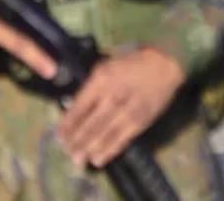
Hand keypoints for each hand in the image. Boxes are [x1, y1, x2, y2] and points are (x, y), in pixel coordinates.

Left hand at [57, 46, 184, 168]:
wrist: (164, 64)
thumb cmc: (131, 63)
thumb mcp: (106, 66)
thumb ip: (90, 86)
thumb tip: (73, 108)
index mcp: (100, 80)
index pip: (78, 108)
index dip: (66, 126)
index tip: (59, 137)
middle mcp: (112, 97)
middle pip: (89, 125)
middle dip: (76, 142)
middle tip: (68, 152)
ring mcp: (127, 111)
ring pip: (103, 135)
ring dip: (88, 149)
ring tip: (79, 159)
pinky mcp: (140, 121)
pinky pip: (121, 140)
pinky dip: (109, 151)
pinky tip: (98, 159)